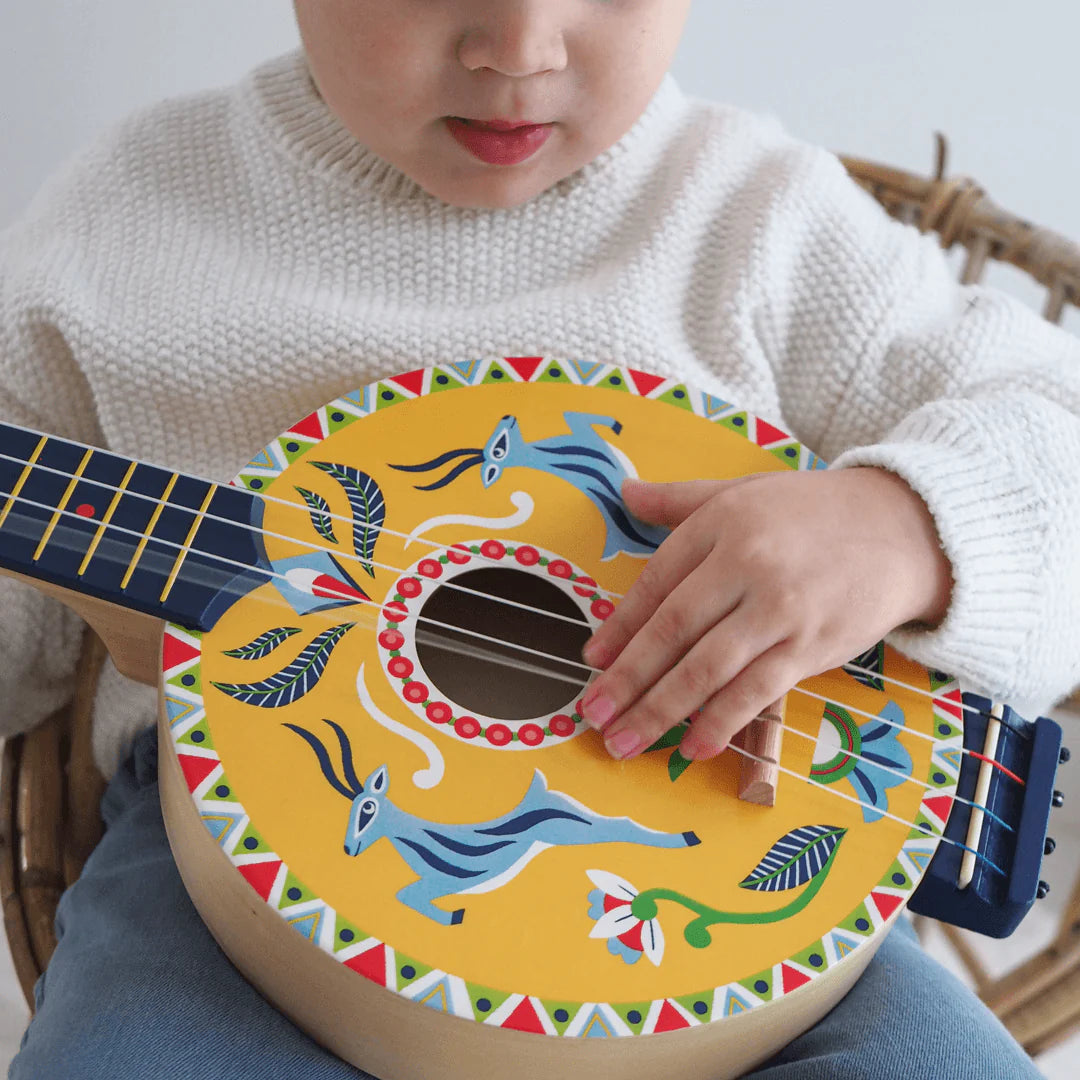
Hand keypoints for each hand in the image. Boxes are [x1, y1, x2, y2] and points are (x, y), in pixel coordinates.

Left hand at [579, 467, 952, 761]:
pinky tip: (691, 746)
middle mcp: (745, 565)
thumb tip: (625, 492)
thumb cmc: (811, 513)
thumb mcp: (742, 493)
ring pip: (707, 668)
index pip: (656, 584)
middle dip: (627, 679)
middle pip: (673, 632)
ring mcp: (780, 609)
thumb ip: (680, 499)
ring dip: (659, 710)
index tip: (591, 662)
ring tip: (624, 741)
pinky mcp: (811, 646)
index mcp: (720, 526)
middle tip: (591, 713)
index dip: (620, 628)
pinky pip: (757, 691)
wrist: (902, 528)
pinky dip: (721, 722)